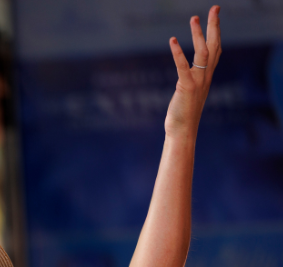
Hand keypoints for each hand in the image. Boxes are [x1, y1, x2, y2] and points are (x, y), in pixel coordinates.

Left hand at [164, 6, 221, 138]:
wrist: (182, 131)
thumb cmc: (183, 114)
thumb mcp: (190, 93)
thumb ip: (190, 81)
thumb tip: (186, 76)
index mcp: (206, 76)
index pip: (215, 50)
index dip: (216, 33)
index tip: (215, 17)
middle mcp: (205, 76)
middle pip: (214, 46)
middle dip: (214, 26)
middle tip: (214, 8)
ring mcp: (198, 81)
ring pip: (203, 52)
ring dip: (198, 34)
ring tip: (194, 18)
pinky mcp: (187, 87)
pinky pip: (183, 66)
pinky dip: (178, 52)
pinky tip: (173, 40)